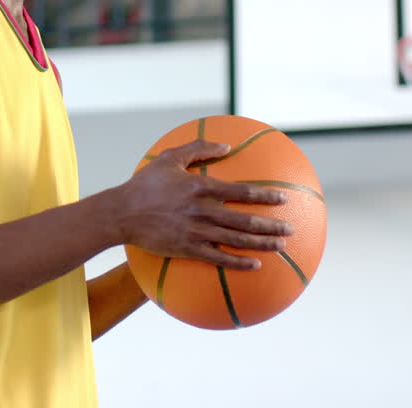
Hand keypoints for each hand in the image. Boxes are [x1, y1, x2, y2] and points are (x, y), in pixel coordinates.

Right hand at [112, 139, 293, 269]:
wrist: (120, 213)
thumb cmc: (145, 184)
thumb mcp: (170, 158)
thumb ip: (199, 149)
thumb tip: (227, 146)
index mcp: (201, 187)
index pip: (242, 192)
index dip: (265, 196)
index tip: (283, 200)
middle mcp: (203, 211)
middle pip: (246, 220)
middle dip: (272, 225)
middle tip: (291, 228)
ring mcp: (197, 232)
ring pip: (237, 239)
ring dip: (262, 244)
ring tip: (281, 246)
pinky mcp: (188, 248)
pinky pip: (219, 258)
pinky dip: (239, 262)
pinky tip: (255, 265)